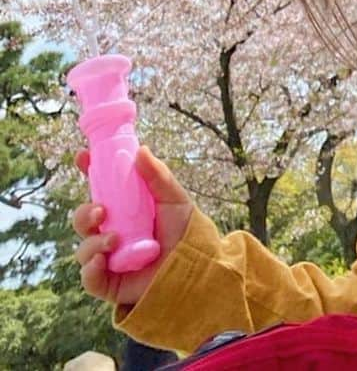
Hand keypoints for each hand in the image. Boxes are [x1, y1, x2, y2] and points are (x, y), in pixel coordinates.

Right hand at [72, 145, 193, 307]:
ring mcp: (109, 258)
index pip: (99, 190)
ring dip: (92, 243)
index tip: (83, 157)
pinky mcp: (109, 283)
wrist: (195, 266)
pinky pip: (88, 279)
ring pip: (83, 249)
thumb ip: (157, 176)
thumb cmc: (184, 230)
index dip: (88, 172)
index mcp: (124, 209)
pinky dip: (90, 270)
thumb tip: (141, 150)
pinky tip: (101, 262)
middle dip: (84, 213)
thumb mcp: (174, 199)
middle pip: (83, 220)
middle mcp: (112, 231)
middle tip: (101, 211)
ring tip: (114, 240)